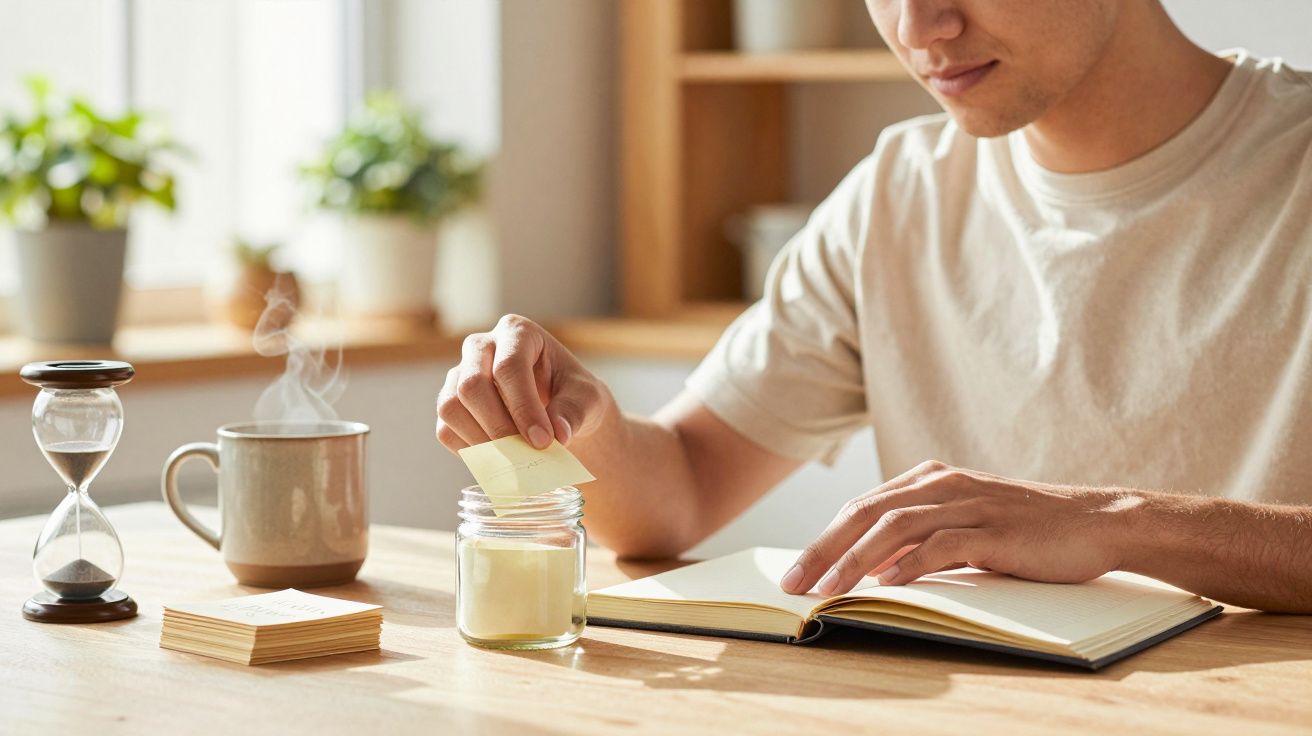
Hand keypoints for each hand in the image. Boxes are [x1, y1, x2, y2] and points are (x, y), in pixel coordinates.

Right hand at [436, 314, 613, 450]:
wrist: (559, 411)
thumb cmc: (573, 396)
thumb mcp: (588, 399)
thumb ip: (574, 412)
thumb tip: (559, 433)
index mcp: (517, 332)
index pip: (509, 367)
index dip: (523, 408)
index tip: (543, 441)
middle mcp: (481, 346)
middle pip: (471, 384)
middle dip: (499, 426)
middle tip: (526, 455)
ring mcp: (459, 375)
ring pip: (450, 406)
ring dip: (481, 440)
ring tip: (514, 459)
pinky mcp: (450, 405)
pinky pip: (446, 430)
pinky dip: (470, 451)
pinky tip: (499, 459)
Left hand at [780, 460, 1137, 595]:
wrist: (1096, 522)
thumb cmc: (1025, 531)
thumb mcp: (963, 526)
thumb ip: (919, 539)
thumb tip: (868, 568)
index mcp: (929, 480)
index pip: (862, 507)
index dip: (824, 539)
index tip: (795, 571)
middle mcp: (943, 485)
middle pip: (868, 513)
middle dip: (825, 549)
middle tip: (794, 582)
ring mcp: (970, 504)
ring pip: (897, 527)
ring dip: (856, 560)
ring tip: (828, 590)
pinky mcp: (996, 529)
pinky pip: (943, 544)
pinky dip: (910, 564)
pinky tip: (886, 584)